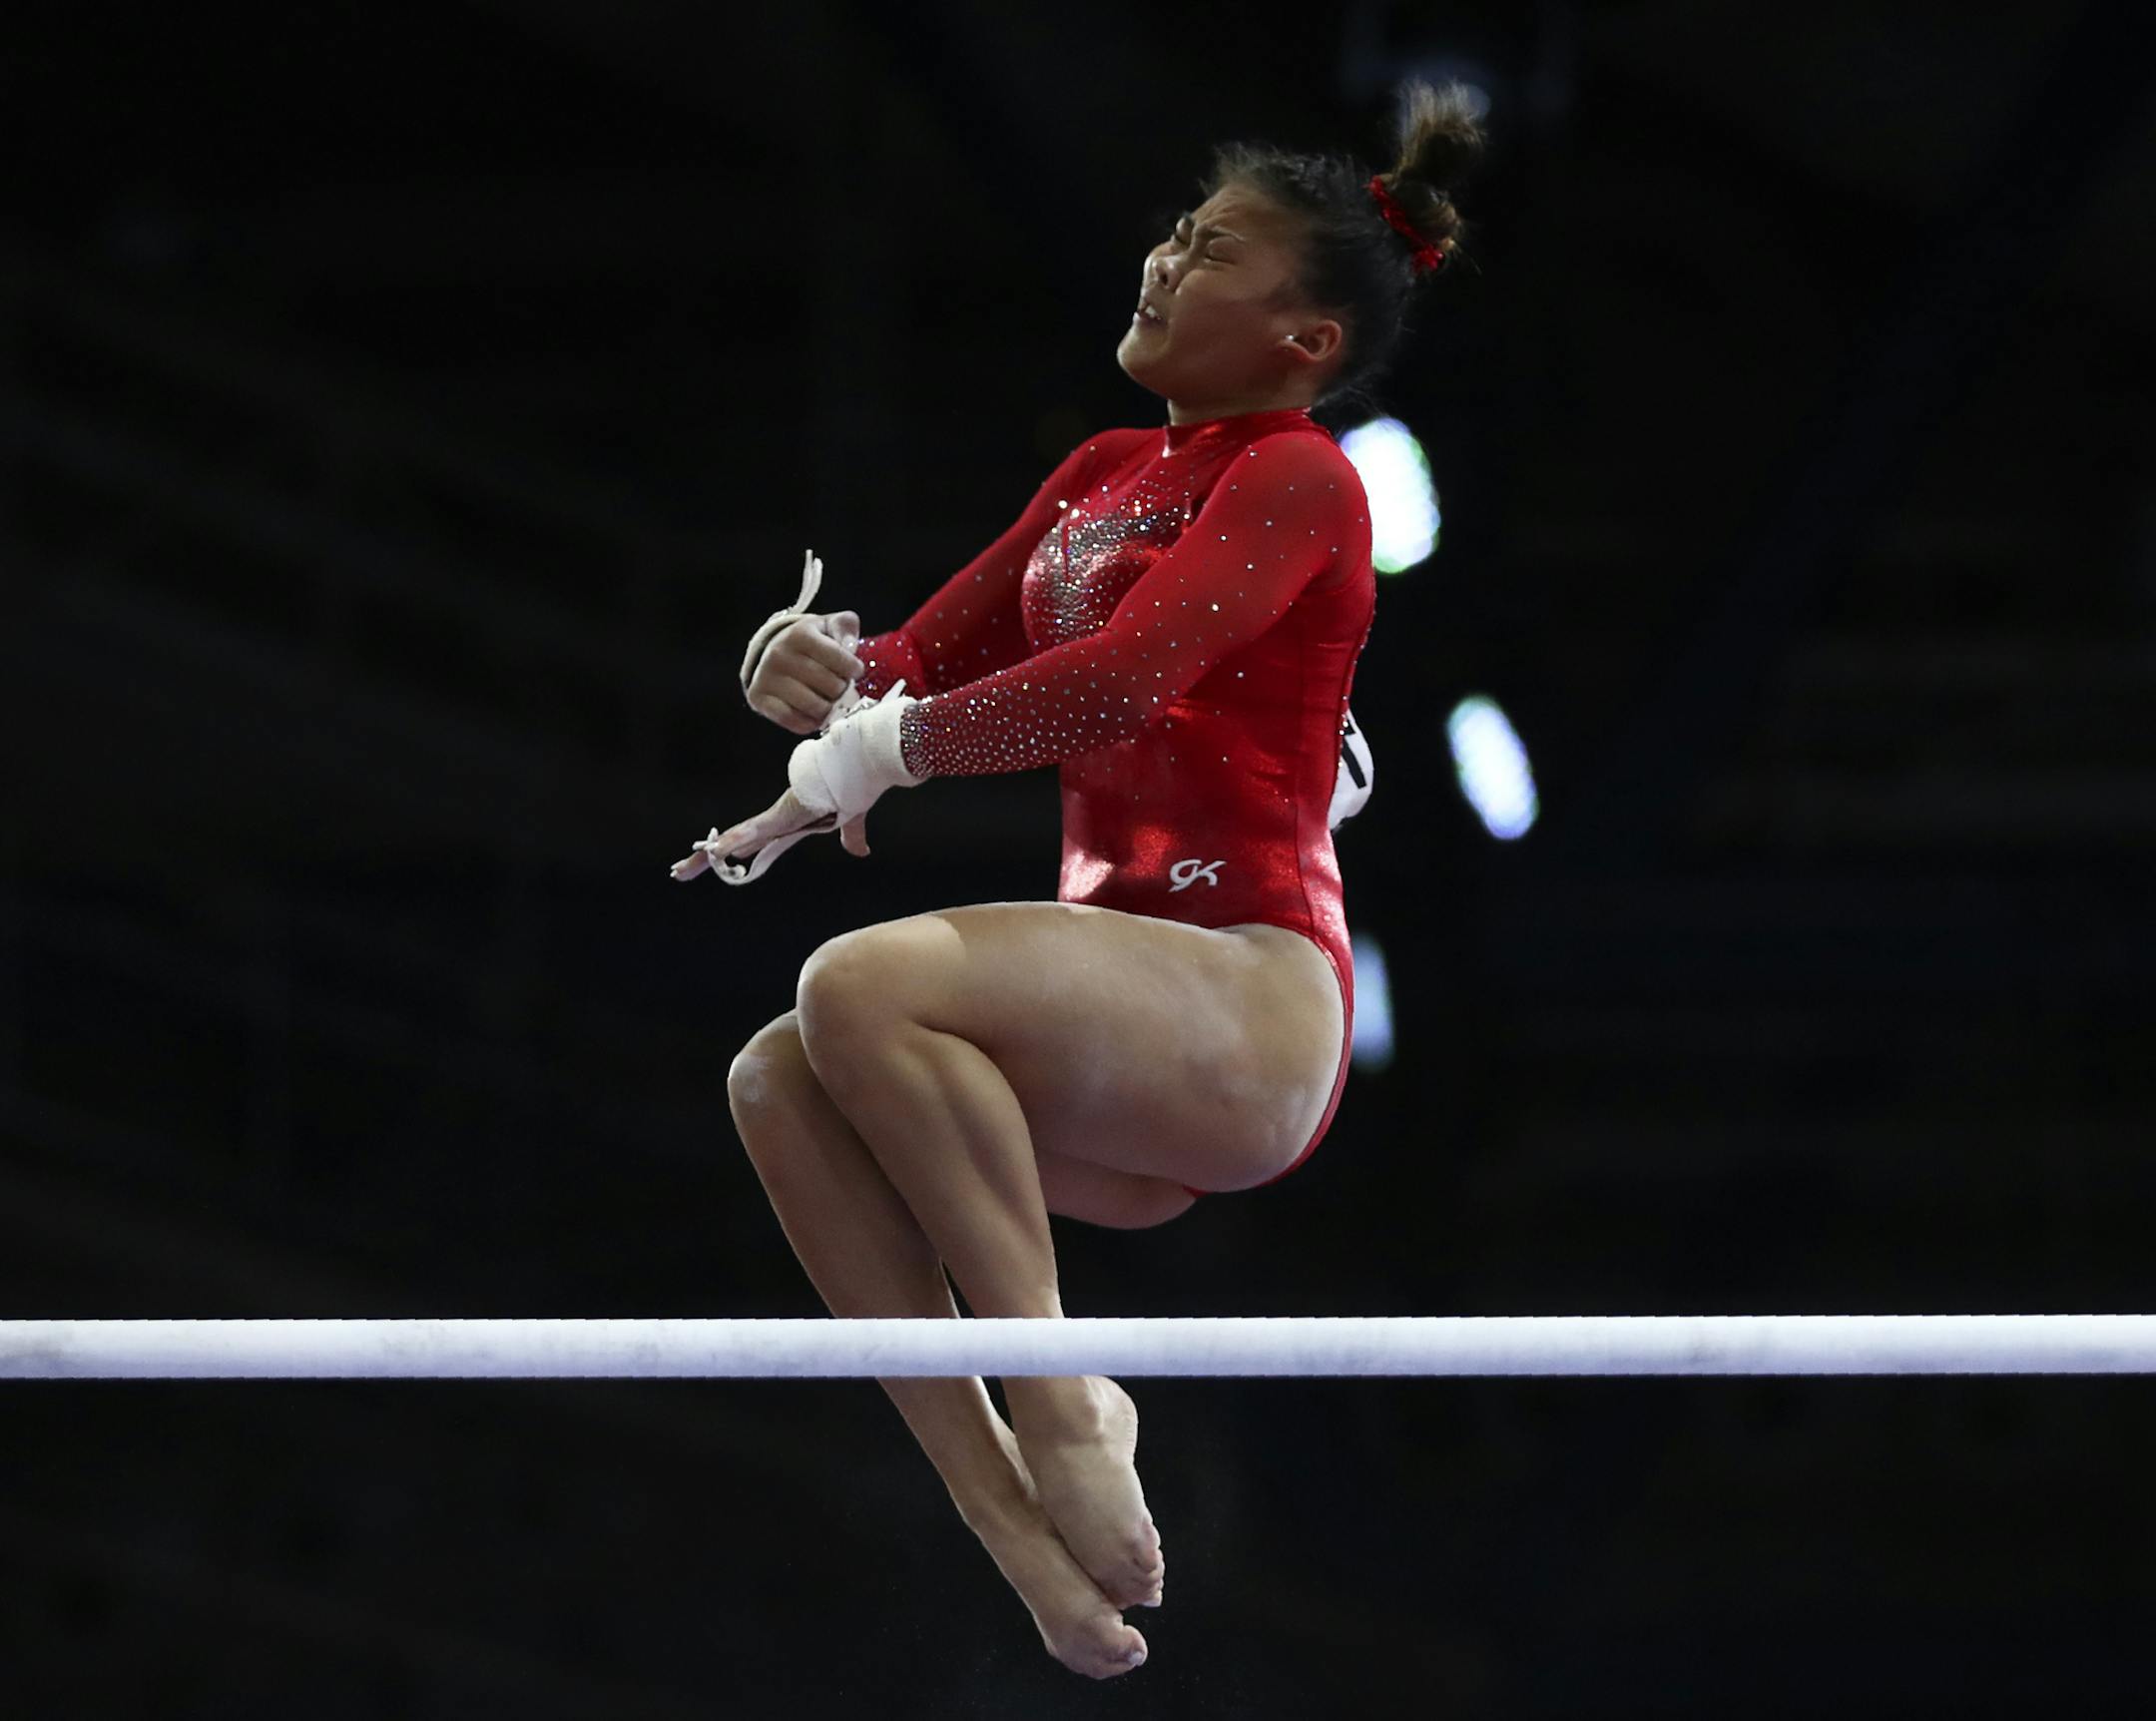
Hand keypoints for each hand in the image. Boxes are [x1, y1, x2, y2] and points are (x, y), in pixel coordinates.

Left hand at [669, 787, 871, 881]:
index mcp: (785, 821)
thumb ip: (851, 835)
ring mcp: (778, 817)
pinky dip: (735, 842)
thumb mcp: (850, 818)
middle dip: (704, 859)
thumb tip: (860, 852)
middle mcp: (775, 819)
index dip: (728, 851)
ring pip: (734, 841)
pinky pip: (757, 832)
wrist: (861, 758)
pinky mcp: (785, 813)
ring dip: (707, 857)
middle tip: (677, 872)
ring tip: (680, 870)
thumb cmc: (854, 780)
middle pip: (732, 843)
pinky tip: (716, 852)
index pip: (749, 842)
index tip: (710, 859)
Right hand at [745, 611, 865, 734]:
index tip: (855, 671)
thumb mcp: (829, 626)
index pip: (841, 660)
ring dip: (828, 708)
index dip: (854, 669)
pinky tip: (814, 713)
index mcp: (800, 634)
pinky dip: (809, 722)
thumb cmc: (810, 642)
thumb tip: (849, 645)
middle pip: (831, 686)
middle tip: (839, 686)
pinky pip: (794, 721)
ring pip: (815, 707)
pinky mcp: (758, 698)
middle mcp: (779, 654)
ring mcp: (766, 677)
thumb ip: (846, 626)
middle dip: (842, 690)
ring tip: (827, 699)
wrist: (773, 651)